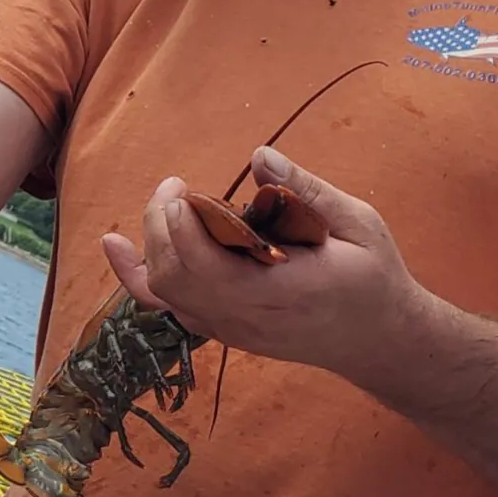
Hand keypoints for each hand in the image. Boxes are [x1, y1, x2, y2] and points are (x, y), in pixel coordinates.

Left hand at [97, 146, 431, 383]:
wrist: (380, 341)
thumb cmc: (374, 276)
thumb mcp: (358, 224)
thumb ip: (307, 191)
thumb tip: (259, 154)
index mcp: (284, 290)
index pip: (205, 265)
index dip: (180, 222)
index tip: (184, 186)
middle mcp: (248, 317)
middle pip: (173, 274)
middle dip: (160, 223)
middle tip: (174, 186)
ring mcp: (231, 329)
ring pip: (164, 293)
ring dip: (151, 243)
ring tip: (165, 205)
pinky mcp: (223, 331)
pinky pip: (168, 307)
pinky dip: (138, 276)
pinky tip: (117, 246)